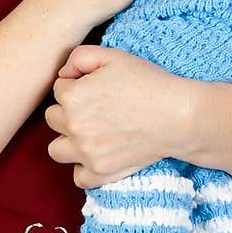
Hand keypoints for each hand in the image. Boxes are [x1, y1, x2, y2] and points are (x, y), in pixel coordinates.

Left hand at [45, 46, 200, 187]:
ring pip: (56, 149)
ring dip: (68, 141)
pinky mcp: (101, 172)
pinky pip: (78, 177)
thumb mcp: (113, 55)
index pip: (58, 90)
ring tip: (90, 133)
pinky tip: (97, 155)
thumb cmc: (147, 83)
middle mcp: (74, 126)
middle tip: (94, 109)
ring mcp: (86, 153)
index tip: (97, 88)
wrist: (178, 116)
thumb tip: (64, 75)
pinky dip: (84, 168)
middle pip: (53, 119)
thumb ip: (78, 57)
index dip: (77, 85)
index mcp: (72, 97)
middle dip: (68, 112)